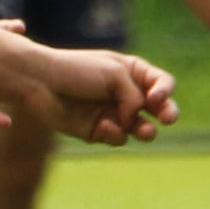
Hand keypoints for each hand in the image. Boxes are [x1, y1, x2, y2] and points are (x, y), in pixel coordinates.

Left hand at [40, 49, 178, 145]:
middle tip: (168, 118)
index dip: (164, 90)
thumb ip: (134, 96)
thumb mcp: (115, 73)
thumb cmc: (77, 71)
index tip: (156, 97)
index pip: (160, 82)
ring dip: (145, 130)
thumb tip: (134, 120)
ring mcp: (112, 113)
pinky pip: (118, 137)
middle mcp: (124, 93)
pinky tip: (105, 126)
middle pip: (158, 108)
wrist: (41, 83)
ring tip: (145, 132)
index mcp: (130, 71)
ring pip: (141, 128)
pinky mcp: (98, 131)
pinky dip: (115, 133)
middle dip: (168, 113)